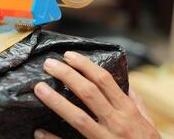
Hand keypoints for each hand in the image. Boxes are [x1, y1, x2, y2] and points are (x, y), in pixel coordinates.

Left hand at [33, 52, 160, 138]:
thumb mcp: (146, 120)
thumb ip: (136, 101)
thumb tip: (125, 84)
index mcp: (127, 110)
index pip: (103, 80)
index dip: (84, 65)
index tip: (68, 56)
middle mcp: (116, 122)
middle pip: (88, 93)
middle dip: (67, 75)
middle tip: (49, 64)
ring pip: (78, 117)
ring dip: (56, 101)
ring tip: (40, 88)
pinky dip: (53, 138)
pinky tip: (40, 131)